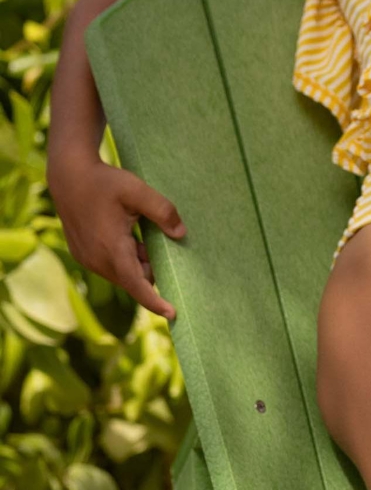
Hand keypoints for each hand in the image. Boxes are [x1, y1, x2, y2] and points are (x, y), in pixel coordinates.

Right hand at [49, 158, 186, 321]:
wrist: (69, 175)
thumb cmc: (104, 182)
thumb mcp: (138, 191)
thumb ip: (163, 212)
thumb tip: (181, 234)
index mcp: (111, 248)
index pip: (137, 285)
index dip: (155, 301)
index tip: (173, 313)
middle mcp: (96, 259)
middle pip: (132, 279)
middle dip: (150, 271)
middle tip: (163, 248)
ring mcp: (87, 258)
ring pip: (122, 273)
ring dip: (138, 263)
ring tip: (142, 234)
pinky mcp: (82, 254)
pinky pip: (110, 266)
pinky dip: (125, 258)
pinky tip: (130, 235)